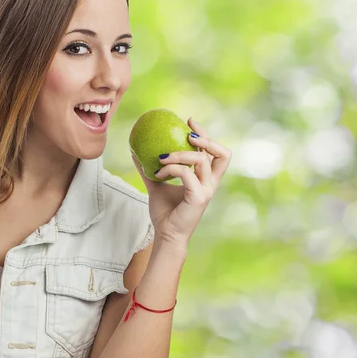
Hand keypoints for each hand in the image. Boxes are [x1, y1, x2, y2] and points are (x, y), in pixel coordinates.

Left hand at [131, 117, 231, 246]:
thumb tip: (135, 151)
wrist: (165, 235)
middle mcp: (210, 184)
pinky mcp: (198, 197)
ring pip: (200, 160)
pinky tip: (158, 174)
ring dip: (179, 155)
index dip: (206, 135)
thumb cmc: (165, 212)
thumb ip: (149, 169)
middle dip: (205, 139)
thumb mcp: (156, 185)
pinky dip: (171, 169)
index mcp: (205, 180)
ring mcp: (206, 191)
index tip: (189, 122)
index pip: (216, 153)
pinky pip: (186, 174)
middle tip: (186, 133)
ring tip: (161, 158)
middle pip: (221, 154)